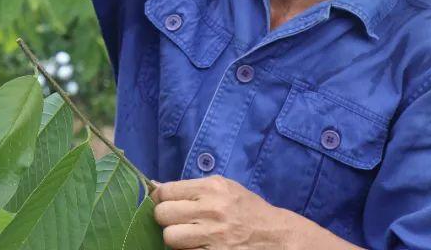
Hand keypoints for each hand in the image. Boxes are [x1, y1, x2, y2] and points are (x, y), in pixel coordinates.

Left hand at [151, 176, 294, 248]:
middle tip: (176, 221)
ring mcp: (214, 236)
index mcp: (212, 188)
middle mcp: (212, 210)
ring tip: (187, 236)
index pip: (166, 192)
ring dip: (175, 239)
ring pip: (170, 238)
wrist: (276, 236)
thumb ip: (190, 187)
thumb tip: (155, 186)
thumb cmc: (246, 209)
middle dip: (166, 219)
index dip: (160, 199)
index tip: (165, 203)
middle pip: (163, 215)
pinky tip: (198, 246)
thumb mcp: (223, 188)